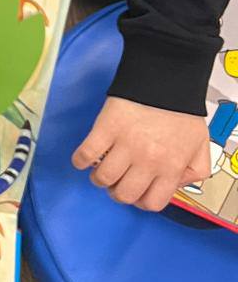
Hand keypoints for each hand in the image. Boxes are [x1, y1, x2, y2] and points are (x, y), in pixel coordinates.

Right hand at [72, 95, 210, 209]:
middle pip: (123, 195)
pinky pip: (84, 155)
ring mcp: (124, 146)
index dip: (141, 200)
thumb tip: (176, 183)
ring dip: (100, 177)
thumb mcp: (200, 144)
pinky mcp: (104, 130)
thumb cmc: (181, 111)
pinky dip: (80, 160)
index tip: (137, 189)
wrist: (166, 79)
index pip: (151, 203)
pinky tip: (86, 157)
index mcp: (171, 167)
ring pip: (102, 179)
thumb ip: (195, 170)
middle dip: (118, 191)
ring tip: (103, 166)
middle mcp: (147, 162)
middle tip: (119, 179)